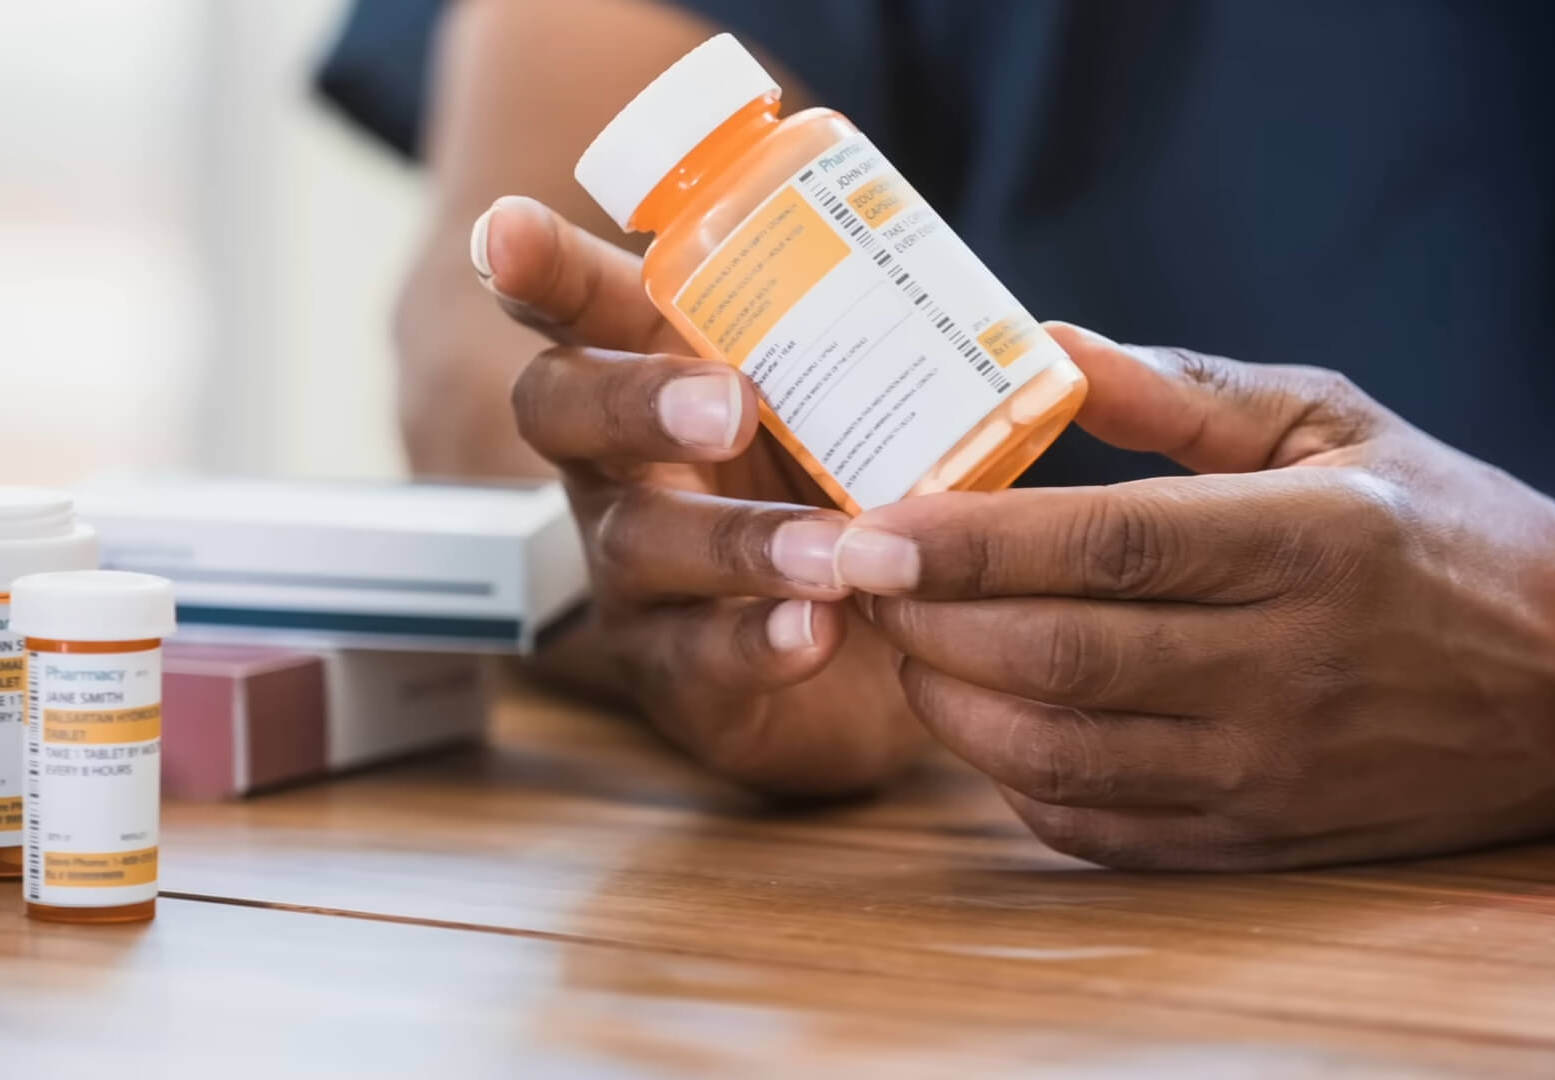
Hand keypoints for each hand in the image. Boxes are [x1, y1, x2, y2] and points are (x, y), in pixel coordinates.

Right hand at [478, 197, 922, 796]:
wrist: (885, 655)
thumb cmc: (854, 489)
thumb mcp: (867, 410)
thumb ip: (909, 366)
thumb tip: (1047, 337)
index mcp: (653, 373)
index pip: (579, 307)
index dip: (538, 270)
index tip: (507, 232)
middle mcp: (617, 468)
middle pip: (568, 414)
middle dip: (638, 403)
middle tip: (730, 405)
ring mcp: (632, 575)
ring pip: (640, 545)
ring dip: (738, 543)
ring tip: (834, 556)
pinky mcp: (674, 674)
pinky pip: (694, 660)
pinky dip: (757, 642)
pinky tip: (816, 632)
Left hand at [840, 323, 1554, 868]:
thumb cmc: (1445, 530)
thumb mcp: (1337, 424)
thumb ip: (1186, 393)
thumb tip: (1046, 344)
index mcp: (1308, 541)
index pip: (1105, 548)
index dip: (968, 542)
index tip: (867, 526)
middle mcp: (1286, 666)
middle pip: (1057, 656)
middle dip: (926, 619)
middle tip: (855, 578)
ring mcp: (1270, 768)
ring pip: (1058, 753)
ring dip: (949, 701)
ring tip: (908, 639)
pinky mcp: (1257, 837)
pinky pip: (1096, 826)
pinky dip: (1011, 779)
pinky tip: (985, 718)